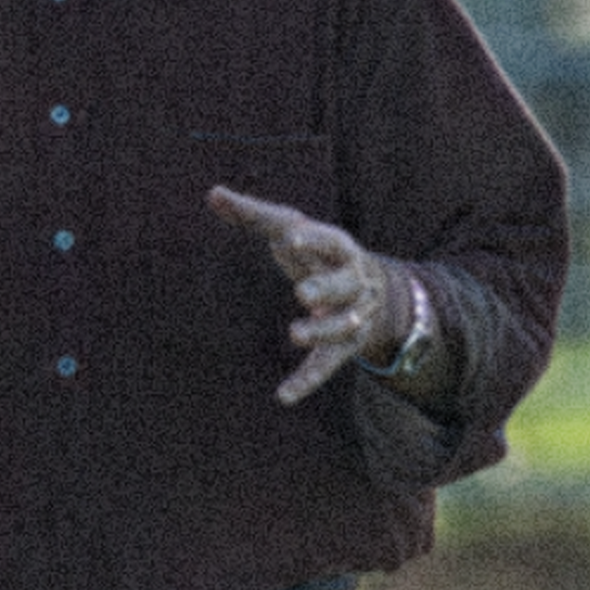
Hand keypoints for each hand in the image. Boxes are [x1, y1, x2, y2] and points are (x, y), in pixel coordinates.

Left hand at [206, 189, 409, 405]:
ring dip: (322, 330)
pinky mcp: (342, 348)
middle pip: (345, 285)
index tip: (291, 236)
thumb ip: (254, 215)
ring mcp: (351, 316)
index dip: (313, 239)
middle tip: (302, 292)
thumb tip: (212, 193)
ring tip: (295, 334)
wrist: (376, 292)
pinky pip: (326, 366)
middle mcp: (353, 283)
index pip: (331, 241)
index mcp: (340, 249)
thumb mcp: (294, 231)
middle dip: (325, 288)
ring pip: (342, 327)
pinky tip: (284, 396)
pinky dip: (307, 381)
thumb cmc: (320, 254)